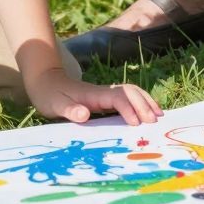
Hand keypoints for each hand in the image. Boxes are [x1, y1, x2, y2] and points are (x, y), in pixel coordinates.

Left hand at [27, 66, 162, 125]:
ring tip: (159, 115)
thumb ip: (70, 110)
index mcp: (93, 94)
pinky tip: (147, 112)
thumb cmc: (49, 95)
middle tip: (155, 121)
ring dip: (146, 101)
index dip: (128, 109)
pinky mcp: (105, 98)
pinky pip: (128, 97)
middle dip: (144, 104)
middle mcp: (103, 91)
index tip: (136, 123)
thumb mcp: (55, 105)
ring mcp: (105, 93)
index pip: (117, 97)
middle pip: (129, 92)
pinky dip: (141, 102)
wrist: (45, 80)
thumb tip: (84, 114)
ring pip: (131, 92)